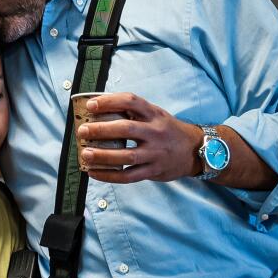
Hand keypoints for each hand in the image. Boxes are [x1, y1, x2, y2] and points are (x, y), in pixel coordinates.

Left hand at [76, 93, 202, 184]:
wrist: (194, 150)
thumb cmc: (167, 131)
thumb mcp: (156, 115)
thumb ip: (134, 114)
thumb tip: (99, 113)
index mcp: (154, 114)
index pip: (131, 101)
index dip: (109, 102)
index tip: (91, 105)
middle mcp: (156, 132)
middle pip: (126, 129)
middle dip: (101, 130)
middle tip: (82, 131)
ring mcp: (155, 153)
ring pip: (126, 155)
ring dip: (103, 155)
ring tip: (85, 154)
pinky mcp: (154, 171)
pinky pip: (129, 176)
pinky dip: (109, 175)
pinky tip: (94, 172)